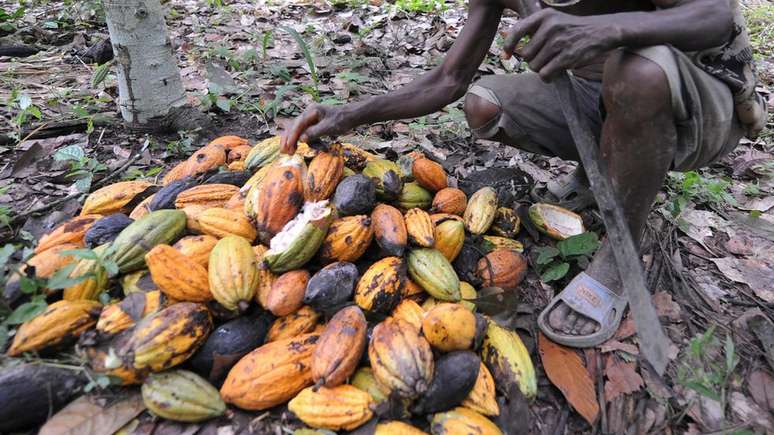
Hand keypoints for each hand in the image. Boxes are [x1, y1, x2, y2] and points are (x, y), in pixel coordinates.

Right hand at [280, 104, 355, 153]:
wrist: (350, 115)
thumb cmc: (341, 120)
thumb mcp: (329, 127)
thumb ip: (315, 132)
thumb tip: (301, 139)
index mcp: (311, 111)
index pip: (298, 124)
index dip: (292, 136)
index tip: (289, 146)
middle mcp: (307, 113)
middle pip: (293, 126)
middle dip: (288, 139)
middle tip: (285, 152)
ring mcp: (308, 118)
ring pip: (295, 129)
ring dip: (291, 140)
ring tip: (288, 152)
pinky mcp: (311, 124)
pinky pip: (301, 131)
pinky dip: (297, 139)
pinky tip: (294, 147)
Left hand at [502, 9, 620, 79]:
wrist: (602, 31)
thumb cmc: (572, 29)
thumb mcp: (553, 20)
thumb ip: (532, 29)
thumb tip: (506, 40)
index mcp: (544, 16)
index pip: (517, 31)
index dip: (508, 45)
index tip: (505, 55)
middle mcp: (550, 27)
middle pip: (525, 54)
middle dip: (533, 60)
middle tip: (545, 57)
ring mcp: (559, 42)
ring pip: (534, 66)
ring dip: (541, 68)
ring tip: (553, 62)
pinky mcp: (567, 57)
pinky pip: (545, 74)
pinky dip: (547, 77)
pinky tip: (555, 72)